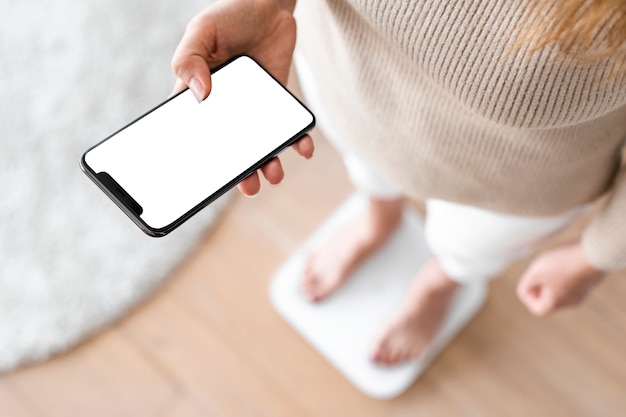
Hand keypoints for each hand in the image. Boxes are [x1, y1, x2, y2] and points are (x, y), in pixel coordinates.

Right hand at [171, 0, 313, 195]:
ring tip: (273, 174)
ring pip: (259, 144)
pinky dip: (297, 140)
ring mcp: (253, 107)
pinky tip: (303, 148)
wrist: (269, 4)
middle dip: (238, 171)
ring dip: (267, 162)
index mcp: (198, 94)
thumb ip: (190, 58)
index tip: (202, 179)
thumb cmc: (230, 15)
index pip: (193, 132)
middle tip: (247, 186)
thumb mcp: (201, 30)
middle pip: (230, 148)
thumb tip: (200, 94)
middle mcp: (226, 107)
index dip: (197, 156)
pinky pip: (288, 127)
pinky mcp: (278, 101)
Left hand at [516, 240, 604, 315]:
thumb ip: (526, 284)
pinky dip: (564, 271)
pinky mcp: (589, 281)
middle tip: (541, 269)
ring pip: (560, 288)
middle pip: (548, 298)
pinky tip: (565, 259)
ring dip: (552, 276)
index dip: (528, 295)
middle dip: (540, 284)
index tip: (530, 280)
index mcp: (556, 304)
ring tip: (553, 262)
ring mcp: (582, 292)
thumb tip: (527, 289)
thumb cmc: (563, 264)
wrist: (594, 253)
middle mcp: (570, 302)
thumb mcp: (535, 273)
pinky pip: (571, 280)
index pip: (536, 308)